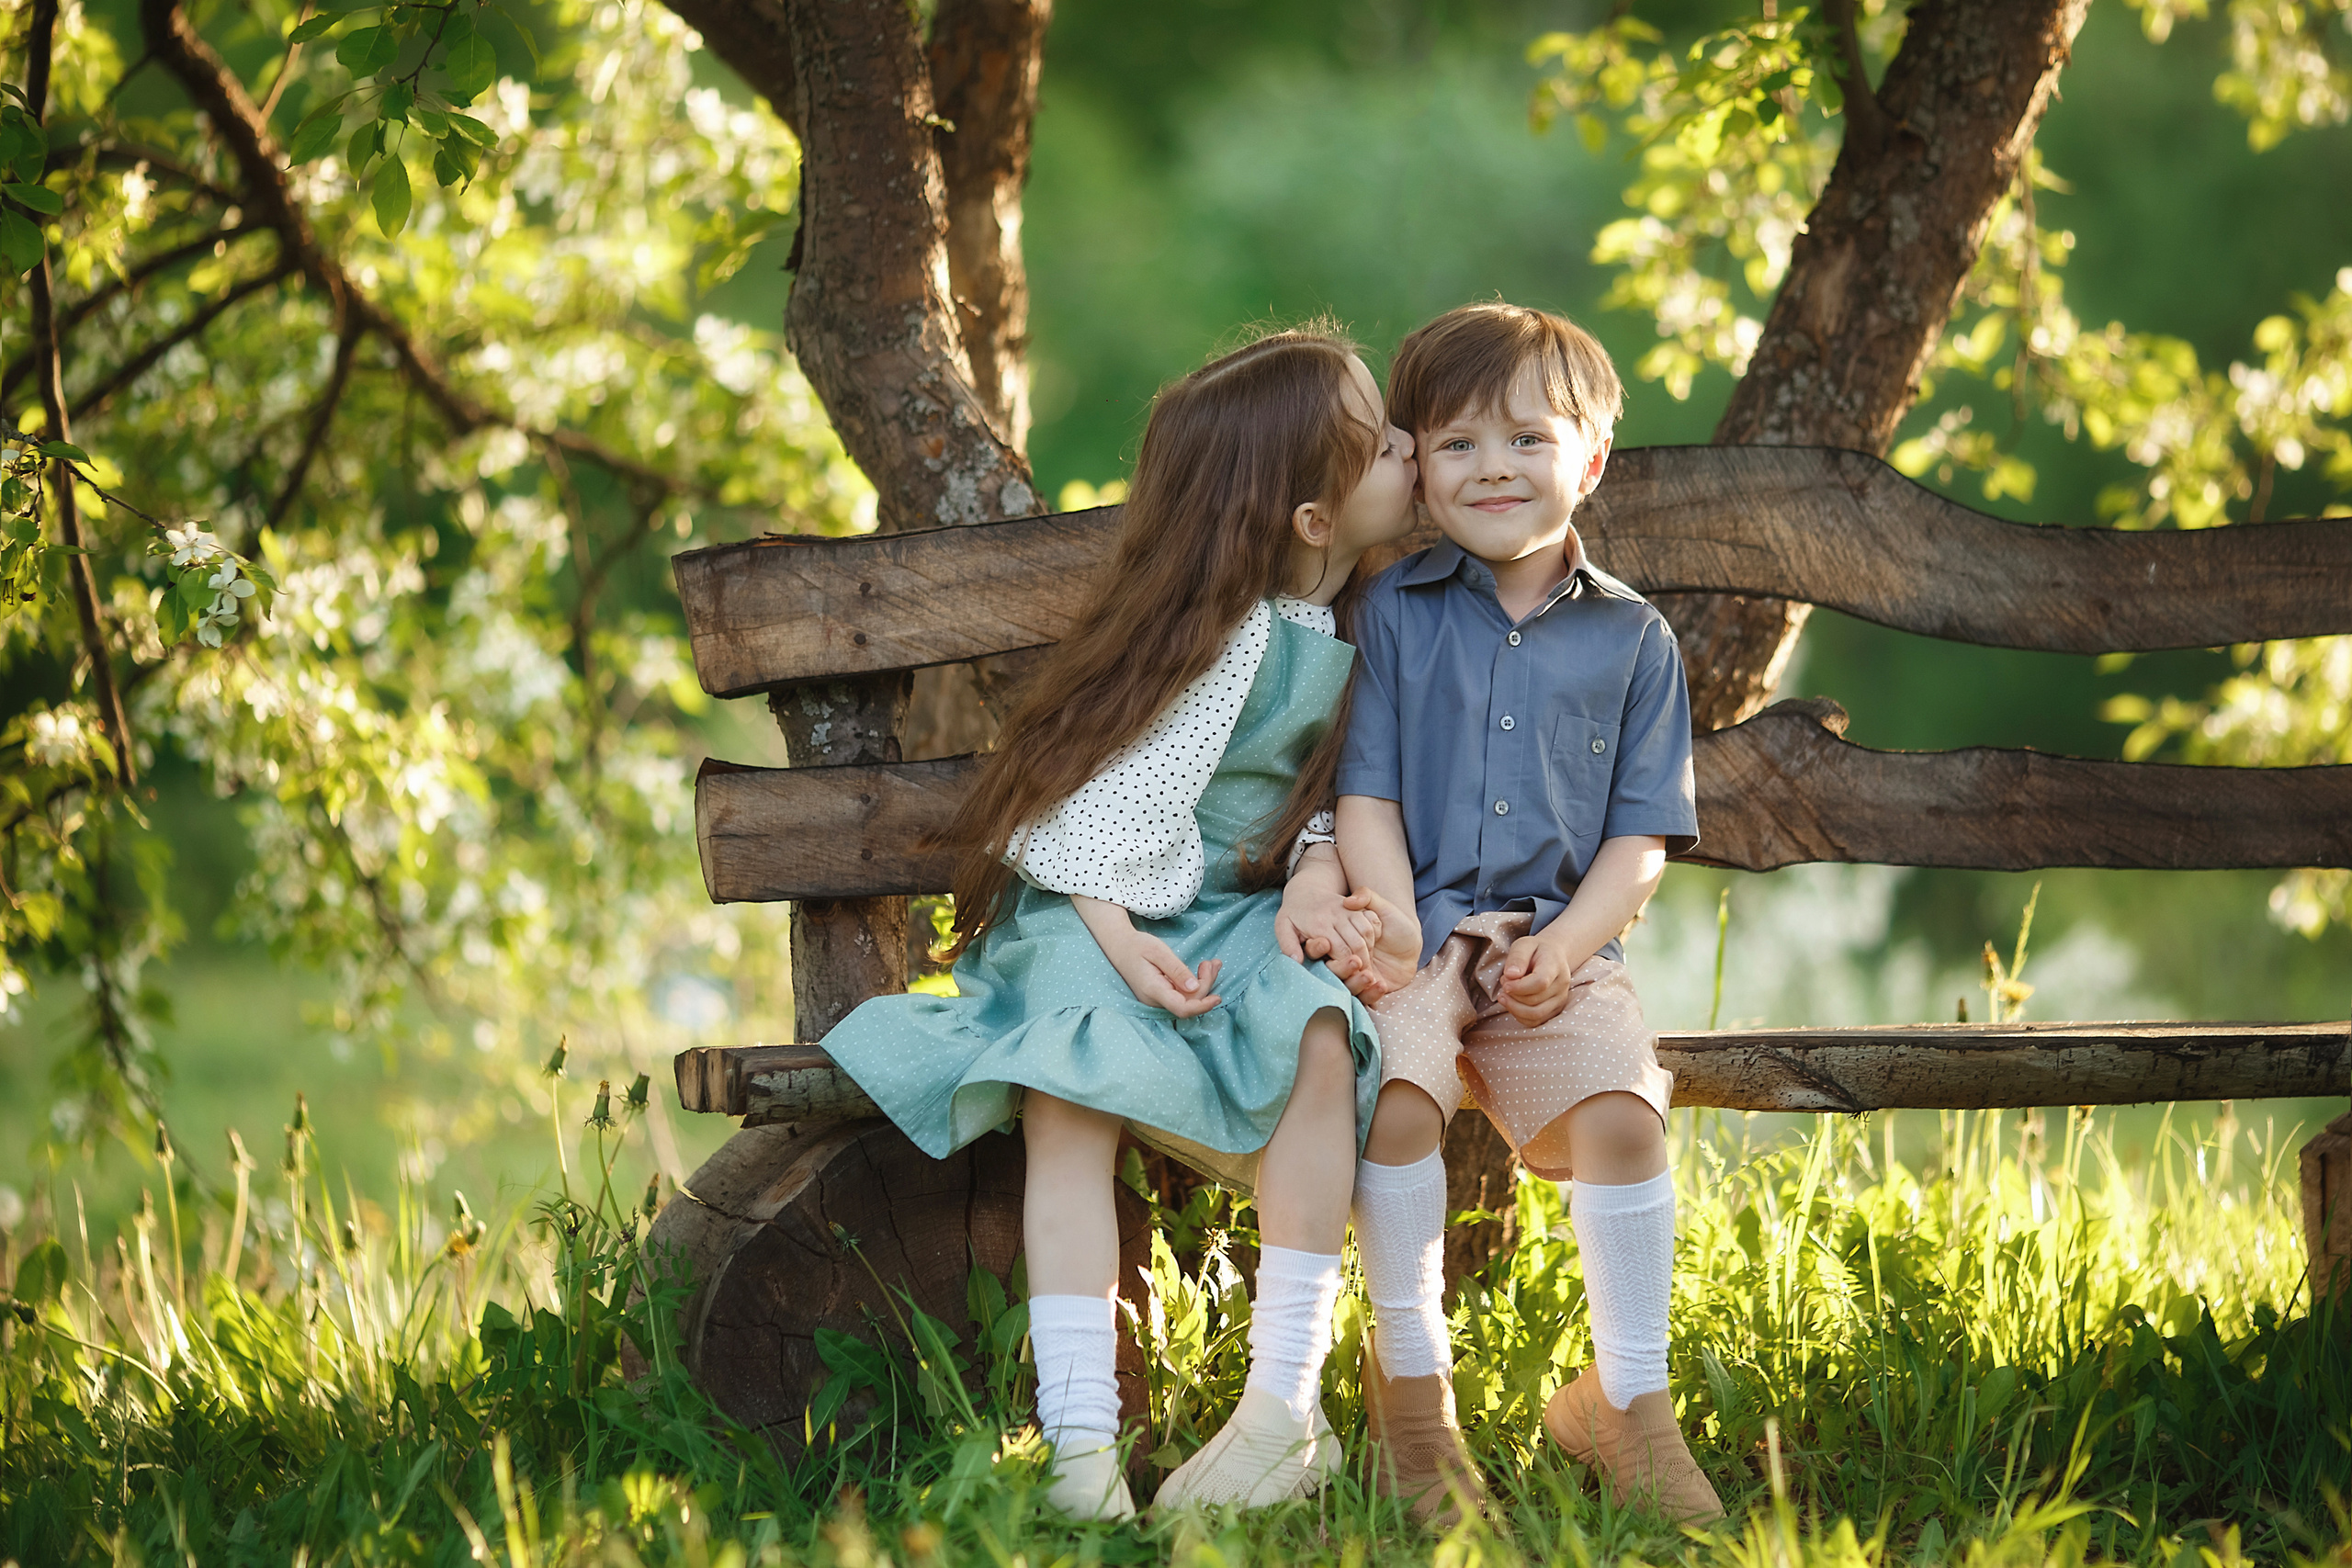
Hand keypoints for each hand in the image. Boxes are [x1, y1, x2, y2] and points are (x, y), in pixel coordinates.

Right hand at [1106, 932, 1224, 1016]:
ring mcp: (1156, 999)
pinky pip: (1181, 995)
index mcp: (1153, 989)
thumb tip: (1194, 987)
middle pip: (1188, 1002)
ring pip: (1187, 999)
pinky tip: (1202, 969)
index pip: (1182, 1008)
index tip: (1217, 998)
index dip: (1202, 1006)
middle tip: (1213, 962)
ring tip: (1211, 963)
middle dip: (1206, 984)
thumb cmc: (1137, 945)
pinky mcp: (1160, 995)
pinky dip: (1195, 983)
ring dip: (1203, 983)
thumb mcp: (1158, 952)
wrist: (1119, 946)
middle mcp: (1154, 1000)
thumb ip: (1176, 970)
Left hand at [1277, 855, 1380, 973]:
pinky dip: (1374, 937)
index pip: (1340, 951)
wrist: (1306, 888)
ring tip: (1367, 965)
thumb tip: (1297, 962)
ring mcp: (1348, 909)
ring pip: (1366, 933)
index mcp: (1318, 924)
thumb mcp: (1283, 927)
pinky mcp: (1356, 906)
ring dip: (1369, 951)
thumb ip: (1288, 945)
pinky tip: (1369, 948)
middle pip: (1356, 944)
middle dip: (1362, 963)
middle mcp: (1335, 915)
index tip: (1349, 978)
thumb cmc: (1293, 913)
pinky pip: (1371, 922)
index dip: (1347, 968)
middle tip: (1363, 977)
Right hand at [1327, 888, 1420, 1002]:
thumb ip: (1367, 897)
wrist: (1414, 943)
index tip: (1323, 943)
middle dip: (1340, 968)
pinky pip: (1366, 999)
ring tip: (1369, 974)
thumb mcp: (1383, 907)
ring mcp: (1356, 978)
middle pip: (1331, 971)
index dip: (1317, 948)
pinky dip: (1372, 993)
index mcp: (1339, 942)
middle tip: (1355, 961)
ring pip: (1347, 986)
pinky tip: (1381, 984)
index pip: (1319, 949)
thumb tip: (1349, 900)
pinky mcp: (1369, 991)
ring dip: (1356, 982)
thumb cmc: (1396, 923)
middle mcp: (1343, 962)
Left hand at [1497, 932, 1584, 1026]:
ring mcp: (1560, 999)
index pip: (1540, 982)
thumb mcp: (1523, 945)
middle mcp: (1562, 984)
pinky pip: (1535, 1022)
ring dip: (1513, 1008)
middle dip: (1512, 995)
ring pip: (1535, 1015)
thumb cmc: (1535, 950)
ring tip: (1504, 994)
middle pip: (1534, 1001)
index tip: (1504, 981)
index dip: (1519, 987)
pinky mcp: (1555, 1010)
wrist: (1553, 956)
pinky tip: (1512, 1003)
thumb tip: (1510, 975)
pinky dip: (1519, 1016)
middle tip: (1503, 982)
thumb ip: (1517, 958)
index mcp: (1555, 965)